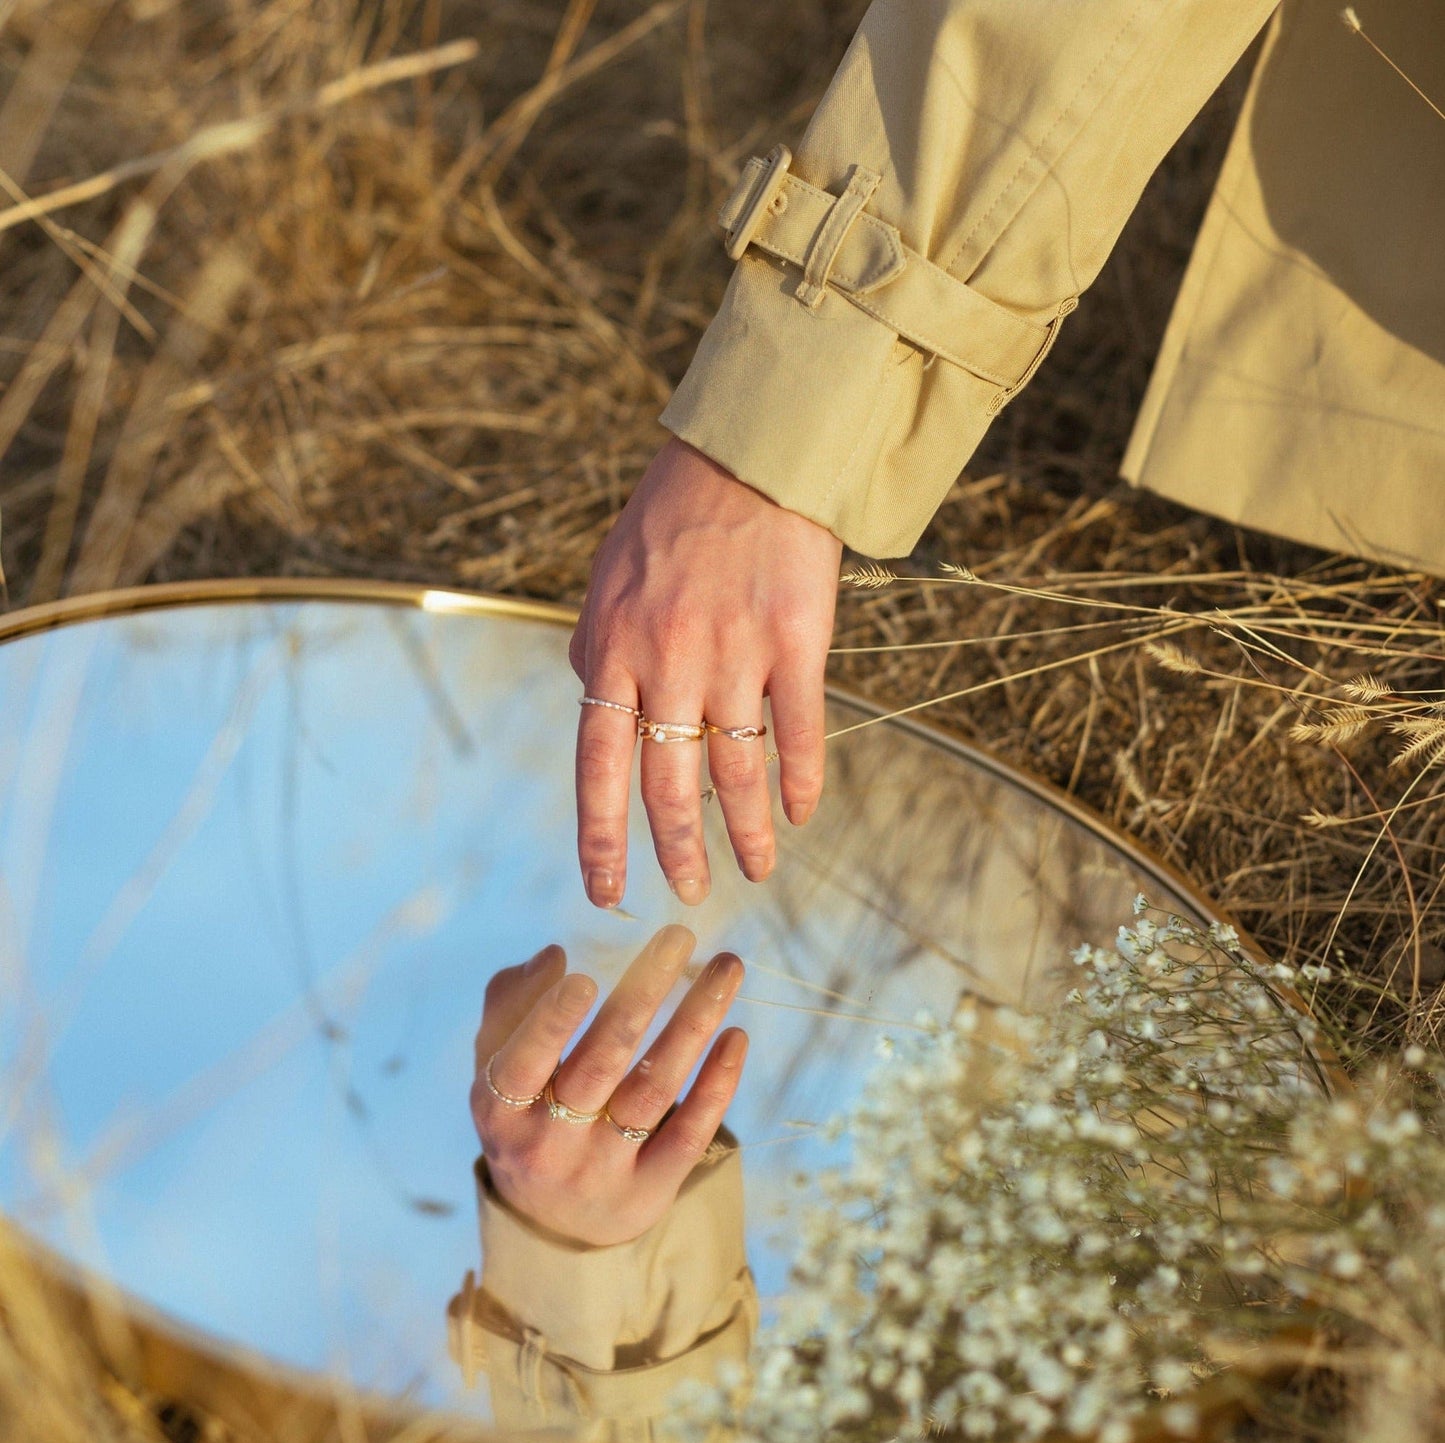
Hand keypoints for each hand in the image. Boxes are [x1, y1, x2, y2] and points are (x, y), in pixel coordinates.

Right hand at [470, 925, 747, 1246]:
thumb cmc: (527, 1113)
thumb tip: (554, 956)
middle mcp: (550, 1145)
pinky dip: (716, 1084)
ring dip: (694, 1023)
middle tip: (679, 938)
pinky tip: (735, 1035)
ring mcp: (603, 1171)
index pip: (523, 1064)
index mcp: (501, 1111)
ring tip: (726, 969)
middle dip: (642, 997)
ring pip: (654, 1091)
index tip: (585, 976)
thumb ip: (512, 1003)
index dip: (551, 1022)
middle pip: (601, 1066)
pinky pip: (689, 1133)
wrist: (552, 1223)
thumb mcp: (498, 1066)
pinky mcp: (650, 1190)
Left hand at [570, 437, 841, 908]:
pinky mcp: (796, 642)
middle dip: (679, 853)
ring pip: (739, 773)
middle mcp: (669, 663)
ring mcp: (735, 654)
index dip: (602, 838)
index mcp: (613, 652)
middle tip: (691, 891)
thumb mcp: (605, 583)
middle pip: (670, 787)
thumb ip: (595, 649)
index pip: (599, 768)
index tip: (605, 888)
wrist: (746, 459)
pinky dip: (801, 782)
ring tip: (756, 869)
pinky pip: (799, 732)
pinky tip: (802, 813)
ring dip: (749, 834)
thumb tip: (590, 701)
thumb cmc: (668, 521)